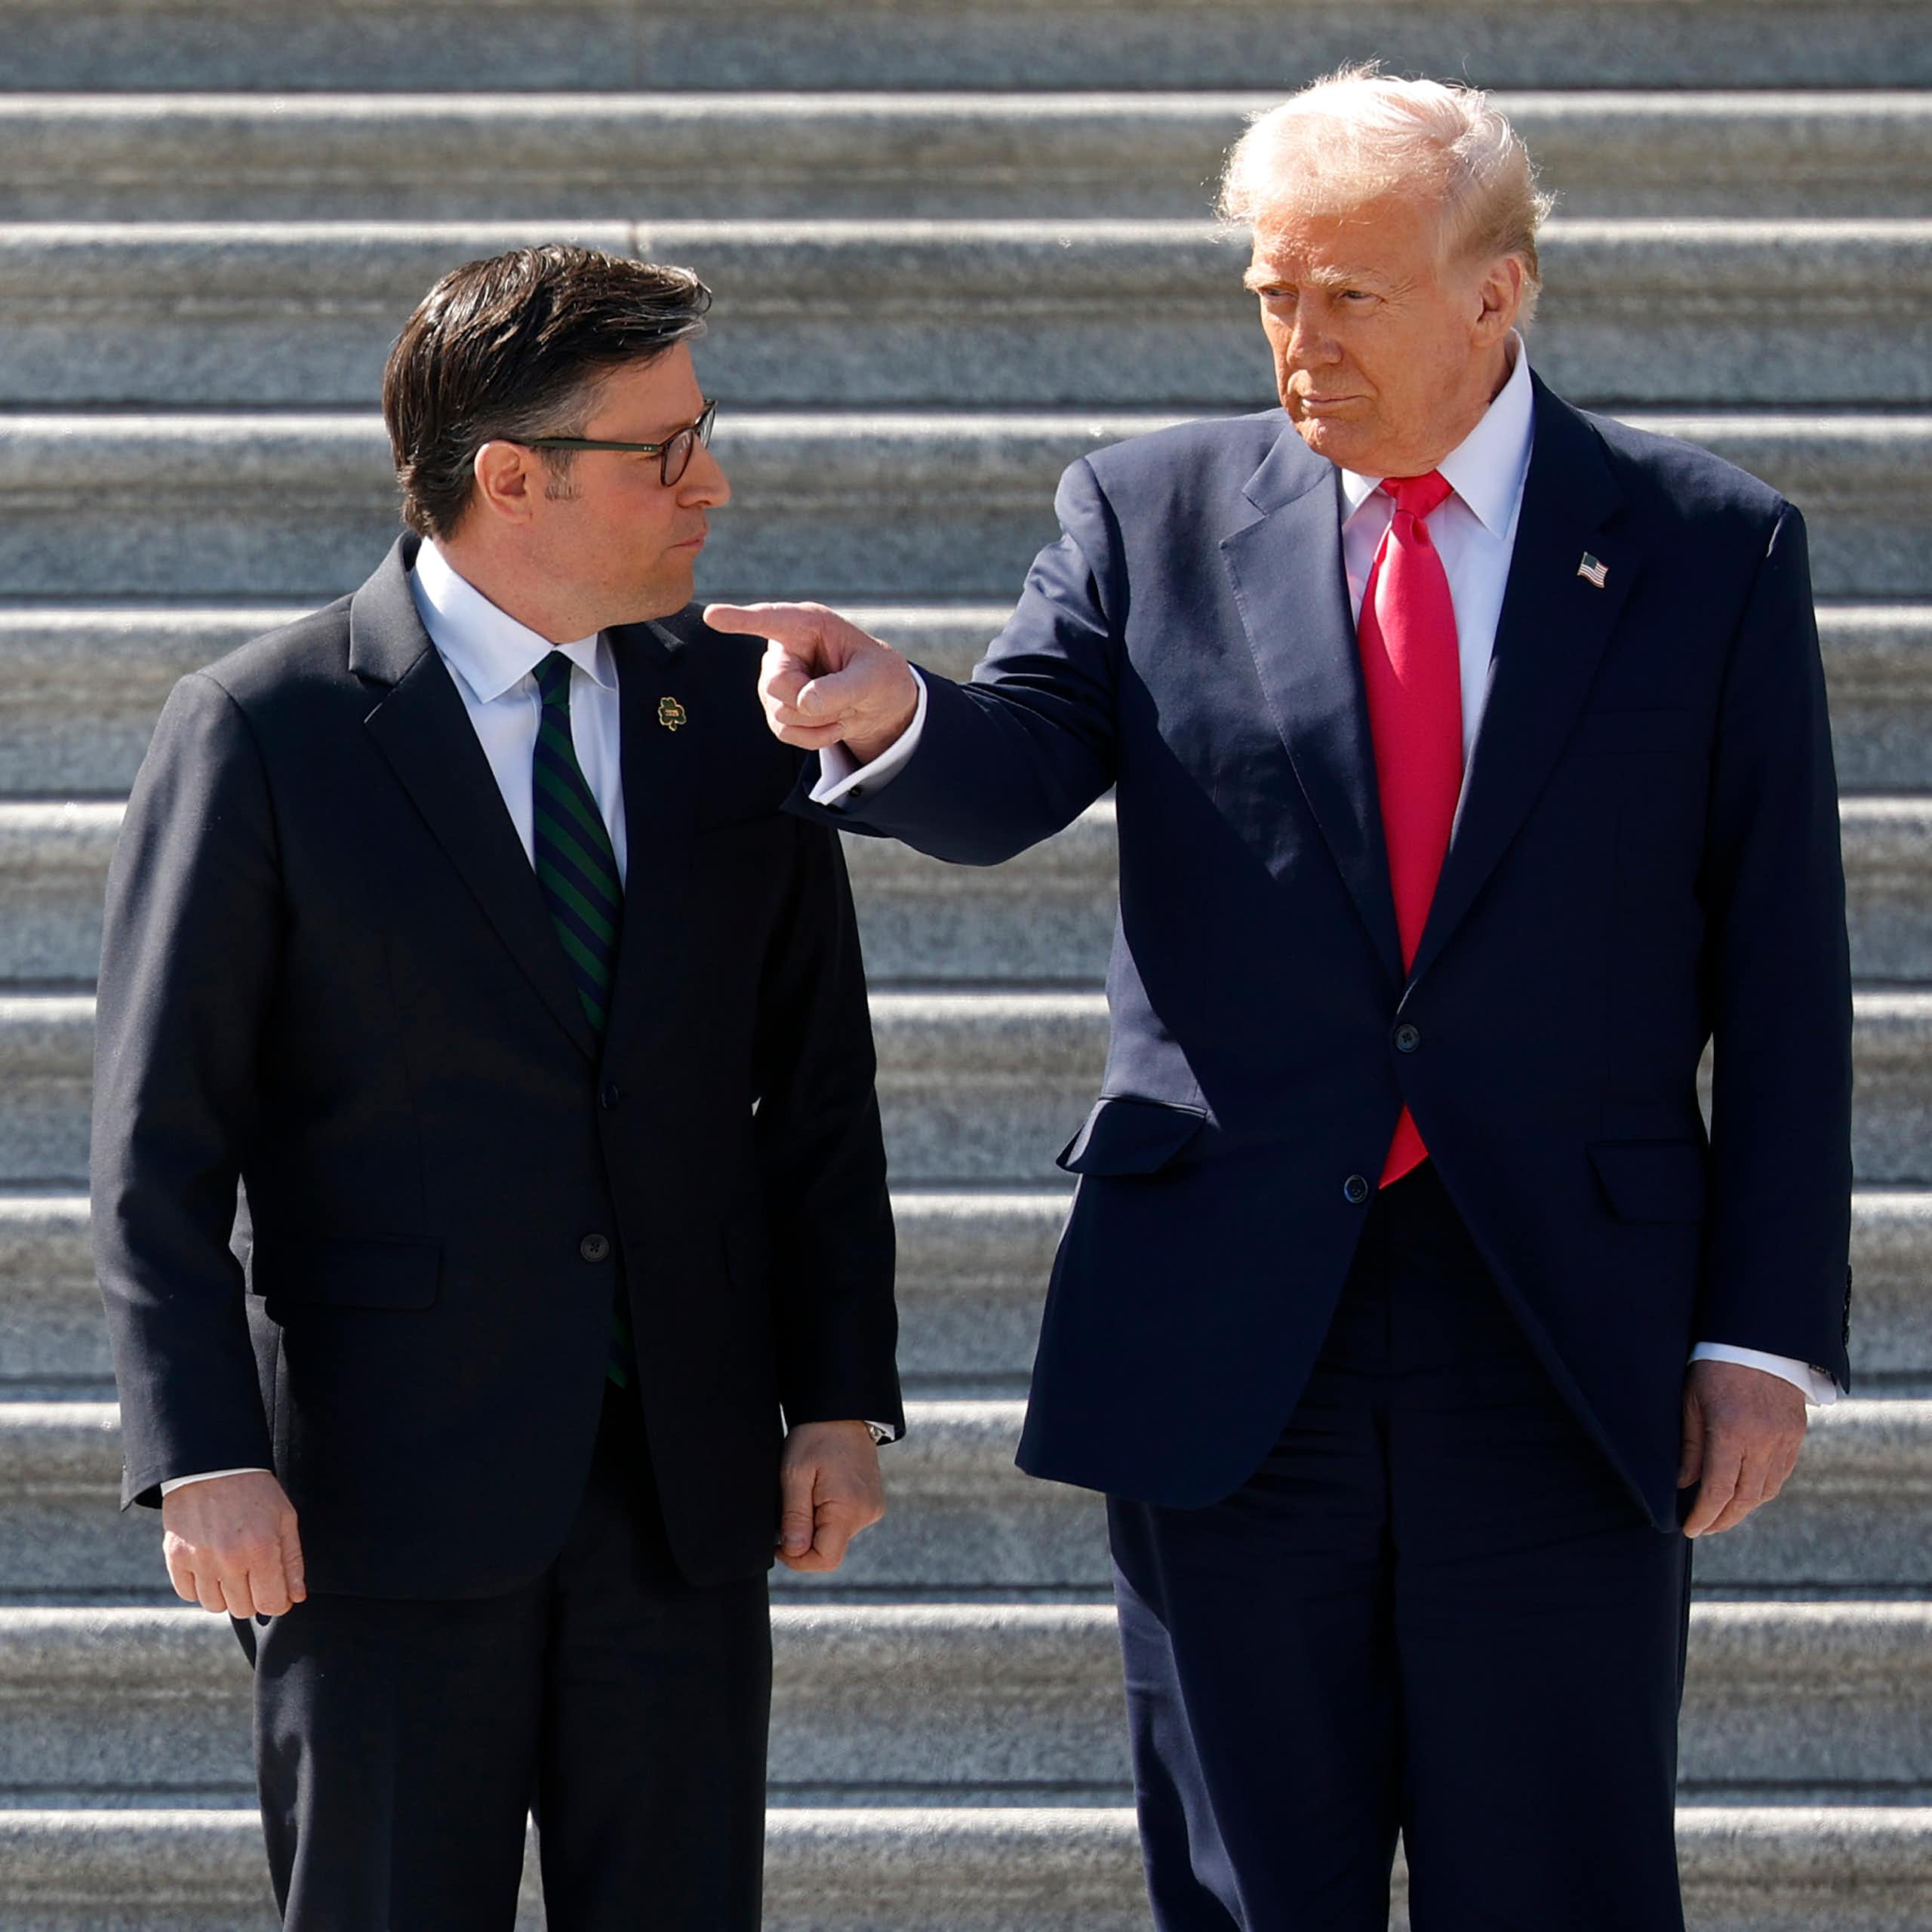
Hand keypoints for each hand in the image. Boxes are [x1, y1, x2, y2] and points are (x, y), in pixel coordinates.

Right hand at [161, 1471, 306, 1615]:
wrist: (212, 1466)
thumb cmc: (254, 1490)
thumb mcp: (285, 1518)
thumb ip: (292, 1560)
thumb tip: (296, 1596)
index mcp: (261, 1548)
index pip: (271, 1604)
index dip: (278, 1602)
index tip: (277, 1593)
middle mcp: (229, 1559)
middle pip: (243, 1609)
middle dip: (253, 1597)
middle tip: (254, 1573)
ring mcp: (199, 1560)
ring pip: (214, 1606)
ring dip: (226, 1594)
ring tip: (231, 1568)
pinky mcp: (175, 1558)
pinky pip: (188, 1594)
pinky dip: (200, 1586)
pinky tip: (210, 1565)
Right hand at [705, 601, 918, 762]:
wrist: (880, 704)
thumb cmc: (879, 677)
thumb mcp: (873, 680)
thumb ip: (842, 688)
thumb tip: (804, 703)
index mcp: (808, 625)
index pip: (769, 621)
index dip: (740, 619)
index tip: (712, 616)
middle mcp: (784, 650)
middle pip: (776, 685)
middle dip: (811, 702)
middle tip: (845, 699)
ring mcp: (775, 681)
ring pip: (779, 712)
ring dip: (818, 721)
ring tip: (842, 709)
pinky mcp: (776, 708)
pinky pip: (784, 732)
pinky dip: (814, 737)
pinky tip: (833, 725)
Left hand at [776, 1420, 885, 1573]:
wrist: (843, 1411)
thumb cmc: (817, 1436)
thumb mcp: (795, 1474)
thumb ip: (795, 1517)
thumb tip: (793, 1551)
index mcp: (849, 1509)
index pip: (826, 1559)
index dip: (798, 1559)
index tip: (779, 1541)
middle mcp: (867, 1514)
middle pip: (830, 1549)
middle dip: (805, 1538)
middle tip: (791, 1505)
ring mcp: (872, 1509)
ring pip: (836, 1537)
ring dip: (816, 1525)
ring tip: (808, 1491)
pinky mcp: (872, 1503)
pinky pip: (846, 1523)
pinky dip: (829, 1515)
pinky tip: (821, 1490)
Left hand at [1678, 1359, 1807, 1537]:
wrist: (1757, 1340)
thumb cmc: (1714, 1367)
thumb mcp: (1691, 1402)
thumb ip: (1690, 1446)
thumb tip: (1685, 1484)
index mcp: (1731, 1432)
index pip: (1718, 1490)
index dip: (1704, 1515)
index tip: (1691, 1528)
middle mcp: (1762, 1441)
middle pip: (1745, 1498)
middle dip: (1723, 1519)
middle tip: (1705, 1528)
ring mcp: (1784, 1439)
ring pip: (1766, 1490)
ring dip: (1744, 1508)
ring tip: (1723, 1515)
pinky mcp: (1796, 1435)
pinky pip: (1781, 1474)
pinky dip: (1763, 1489)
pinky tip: (1746, 1493)